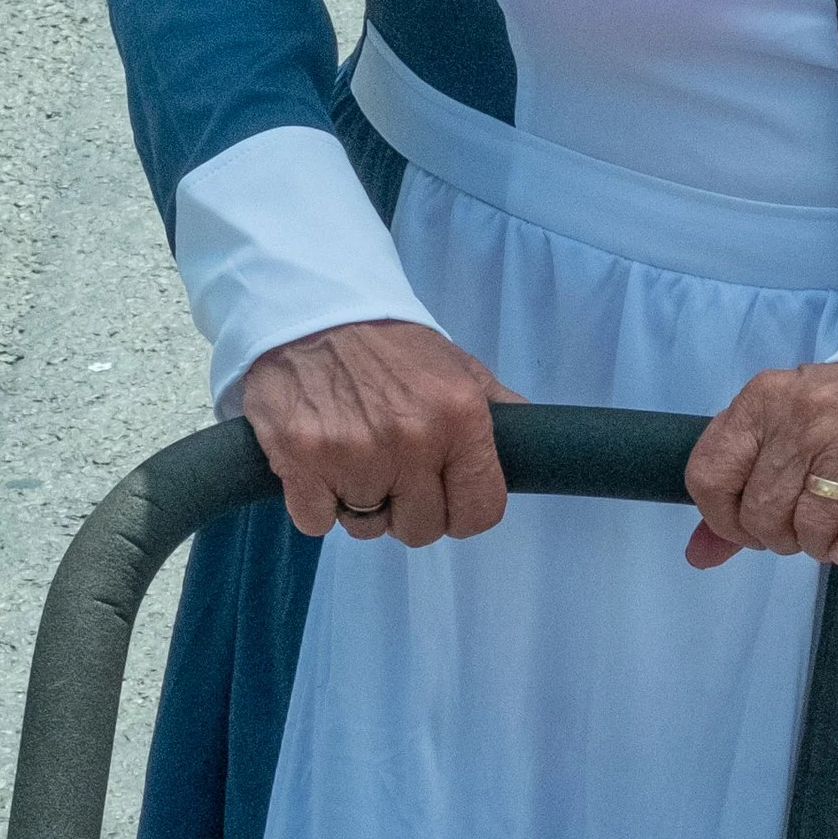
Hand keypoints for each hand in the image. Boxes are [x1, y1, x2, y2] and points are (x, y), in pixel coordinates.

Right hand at [241, 321, 524, 544]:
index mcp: (460, 418)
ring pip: (365, 527)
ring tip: (349, 453)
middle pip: (421, 529)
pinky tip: (315, 461)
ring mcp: (354, 453)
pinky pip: (317, 522)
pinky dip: (313, 501)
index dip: (459, 512)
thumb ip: (498, 409)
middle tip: (386, 468)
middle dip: (404, 507)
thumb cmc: (389, 343)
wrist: (314, 309)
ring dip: (356, 502)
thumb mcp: (458, 366)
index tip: (440, 497)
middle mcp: (412, 439)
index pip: (480, 512)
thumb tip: (536, 446)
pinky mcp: (301, 461)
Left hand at [682, 360, 837, 573]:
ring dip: (817, 545)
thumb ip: (733, 488)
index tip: (745, 526)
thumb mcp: (777, 430)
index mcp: (763, 399)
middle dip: (777, 537)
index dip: (722, 519)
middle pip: (762, 511)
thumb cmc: (837, 412)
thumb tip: (698, 556)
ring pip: (812, 526)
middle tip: (796, 527)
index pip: (710, 475)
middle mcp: (805, 412)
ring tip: (827, 531)